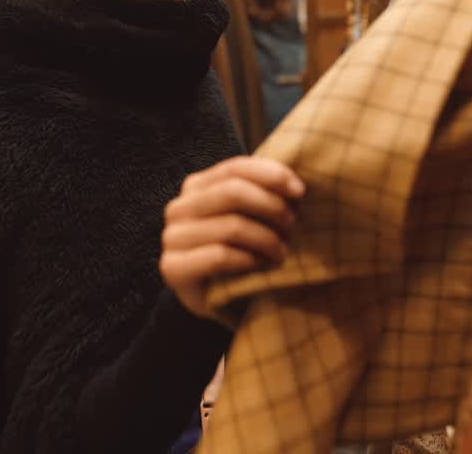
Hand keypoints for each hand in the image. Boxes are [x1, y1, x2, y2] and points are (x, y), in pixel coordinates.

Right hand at [161, 157, 304, 322]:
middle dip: (270, 207)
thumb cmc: (244, 255)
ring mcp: (172, 238)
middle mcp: (178, 208)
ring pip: (230, 226)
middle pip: (232, 192)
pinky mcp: (173, 267)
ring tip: (282, 251)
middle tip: (293, 225)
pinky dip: (249, 260)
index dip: (271, 175)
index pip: (235, 168)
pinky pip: (219, 256)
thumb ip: (264, 195)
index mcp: (196, 187)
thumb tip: (296, 182)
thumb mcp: (253, 219)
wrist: (224, 304)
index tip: (300, 191)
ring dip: (266, 238)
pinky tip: (262, 266)